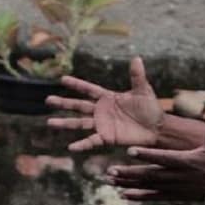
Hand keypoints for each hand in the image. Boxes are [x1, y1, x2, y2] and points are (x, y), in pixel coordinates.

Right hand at [45, 57, 163, 150]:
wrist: (157, 128)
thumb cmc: (151, 108)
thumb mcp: (143, 90)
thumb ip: (137, 76)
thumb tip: (136, 58)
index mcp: (108, 98)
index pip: (89, 89)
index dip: (76, 85)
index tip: (62, 79)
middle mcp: (101, 111)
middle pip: (78, 106)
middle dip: (63, 103)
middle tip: (48, 100)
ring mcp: (102, 125)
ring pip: (79, 123)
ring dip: (65, 123)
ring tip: (50, 122)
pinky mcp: (106, 137)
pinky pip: (91, 141)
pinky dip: (81, 145)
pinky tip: (70, 147)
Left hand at [106, 115, 204, 201]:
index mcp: (188, 161)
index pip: (164, 157)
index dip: (147, 154)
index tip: (130, 151)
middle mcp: (180, 177)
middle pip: (150, 175)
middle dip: (129, 173)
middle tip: (110, 171)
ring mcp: (177, 188)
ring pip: (149, 187)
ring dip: (128, 184)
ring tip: (109, 181)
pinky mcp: (177, 195)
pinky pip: (155, 197)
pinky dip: (139, 196)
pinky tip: (123, 195)